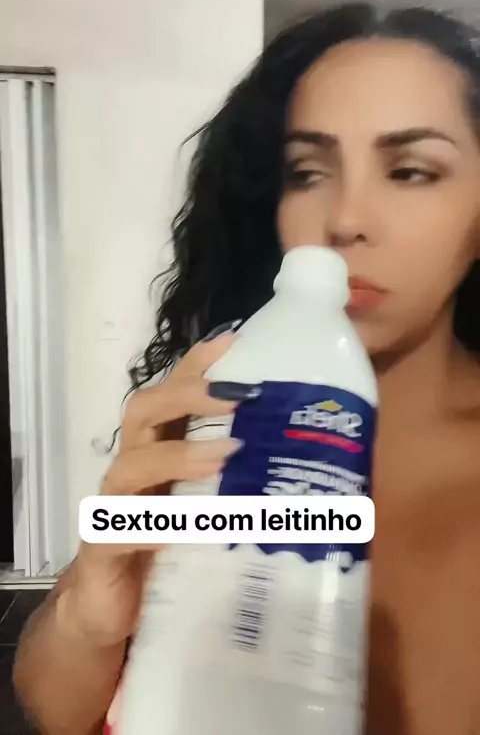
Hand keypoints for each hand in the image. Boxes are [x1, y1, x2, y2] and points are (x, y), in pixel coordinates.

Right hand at [60, 330, 255, 647]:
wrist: (114, 607)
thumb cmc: (171, 545)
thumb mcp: (212, 507)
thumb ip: (243, 482)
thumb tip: (314, 461)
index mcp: (160, 447)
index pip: (174, 393)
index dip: (197, 364)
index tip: (234, 340)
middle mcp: (134, 465)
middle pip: (144, 410)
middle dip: (187, 395)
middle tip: (236, 396)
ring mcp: (115, 503)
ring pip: (132, 464)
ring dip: (179, 455)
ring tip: (225, 455)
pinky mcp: (102, 545)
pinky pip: (121, 529)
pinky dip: (152, 525)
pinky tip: (182, 529)